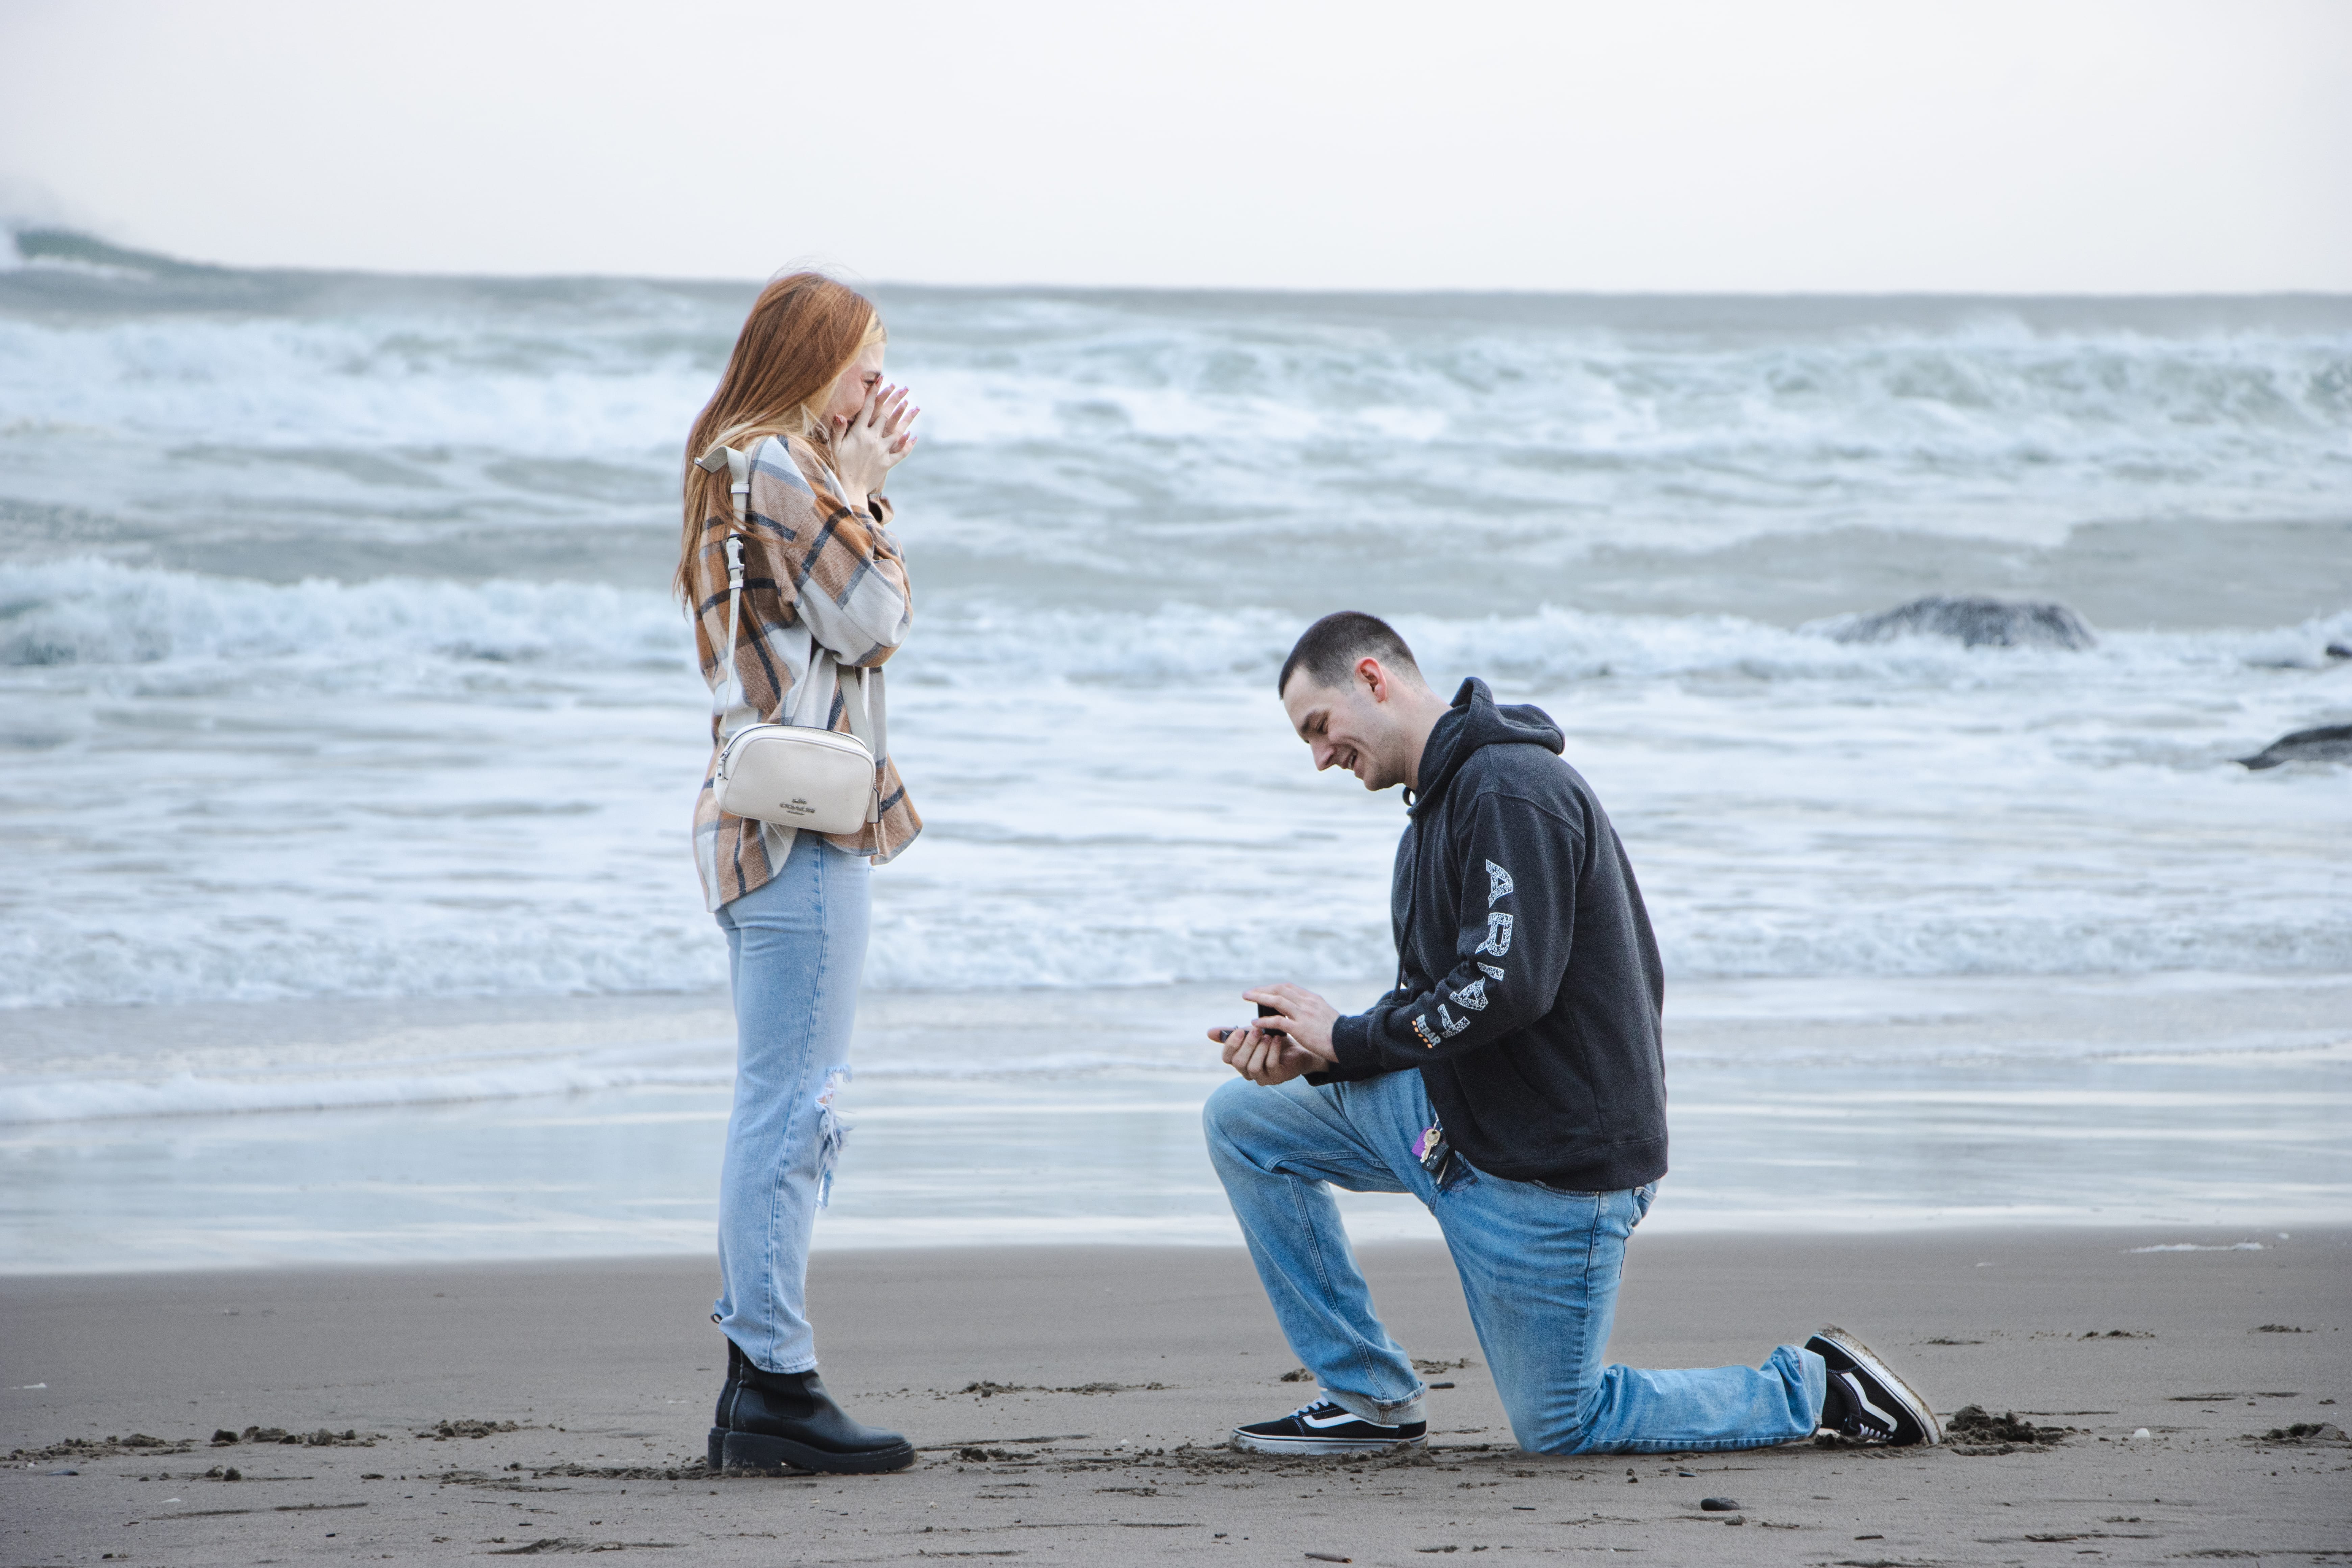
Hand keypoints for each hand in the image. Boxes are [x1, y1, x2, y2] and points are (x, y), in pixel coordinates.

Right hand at [830, 381, 918, 500]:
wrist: (849, 489)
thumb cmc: (838, 467)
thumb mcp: (834, 447)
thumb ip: (837, 430)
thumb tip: (840, 413)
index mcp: (859, 433)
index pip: (869, 408)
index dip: (876, 393)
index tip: (883, 379)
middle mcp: (873, 440)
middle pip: (887, 416)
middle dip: (896, 400)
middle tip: (904, 388)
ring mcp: (882, 451)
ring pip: (898, 431)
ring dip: (907, 419)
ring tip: (915, 407)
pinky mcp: (888, 463)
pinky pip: (901, 452)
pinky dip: (908, 444)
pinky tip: (914, 436)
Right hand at [1209, 1022, 1319, 1085]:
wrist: (1298, 1047)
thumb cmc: (1271, 1040)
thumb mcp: (1251, 1034)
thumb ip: (1232, 1034)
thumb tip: (1209, 1032)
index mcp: (1239, 1061)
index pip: (1227, 1058)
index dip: (1231, 1045)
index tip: (1240, 1030)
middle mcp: (1248, 1072)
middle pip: (1239, 1062)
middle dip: (1247, 1045)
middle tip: (1257, 1030)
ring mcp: (1262, 1077)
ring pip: (1253, 1066)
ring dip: (1260, 1049)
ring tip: (1267, 1035)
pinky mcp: (1277, 1078)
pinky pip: (1270, 1065)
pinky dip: (1272, 1050)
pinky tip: (1277, 1040)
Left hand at [1243, 983, 1340, 1064]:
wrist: (1348, 1043)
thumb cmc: (1337, 1032)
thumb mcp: (1324, 1014)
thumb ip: (1310, 1009)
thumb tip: (1296, 1007)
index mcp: (1313, 999)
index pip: (1288, 987)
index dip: (1272, 988)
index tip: (1262, 990)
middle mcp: (1307, 1003)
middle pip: (1280, 990)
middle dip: (1262, 989)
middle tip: (1248, 993)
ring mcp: (1304, 1015)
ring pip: (1277, 1001)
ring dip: (1259, 997)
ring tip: (1247, 998)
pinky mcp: (1300, 1028)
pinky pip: (1278, 1021)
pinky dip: (1264, 1020)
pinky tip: (1255, 1023)